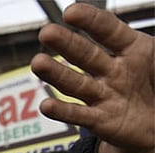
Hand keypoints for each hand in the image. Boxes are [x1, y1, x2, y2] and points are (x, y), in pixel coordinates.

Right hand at [31, 3, 153, 152]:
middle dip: (65, 44)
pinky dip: (63, 111)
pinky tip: (46, 106)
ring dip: (56, 74)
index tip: (70, 12)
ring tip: (37, 63)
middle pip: (85, 55)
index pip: (109, 31)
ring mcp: (104, 95)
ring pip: (76, 84)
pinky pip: (79, 116)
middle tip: (46, 33)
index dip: (91, 21)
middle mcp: (113, 71)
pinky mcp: (99, 121)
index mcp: (133, 50)